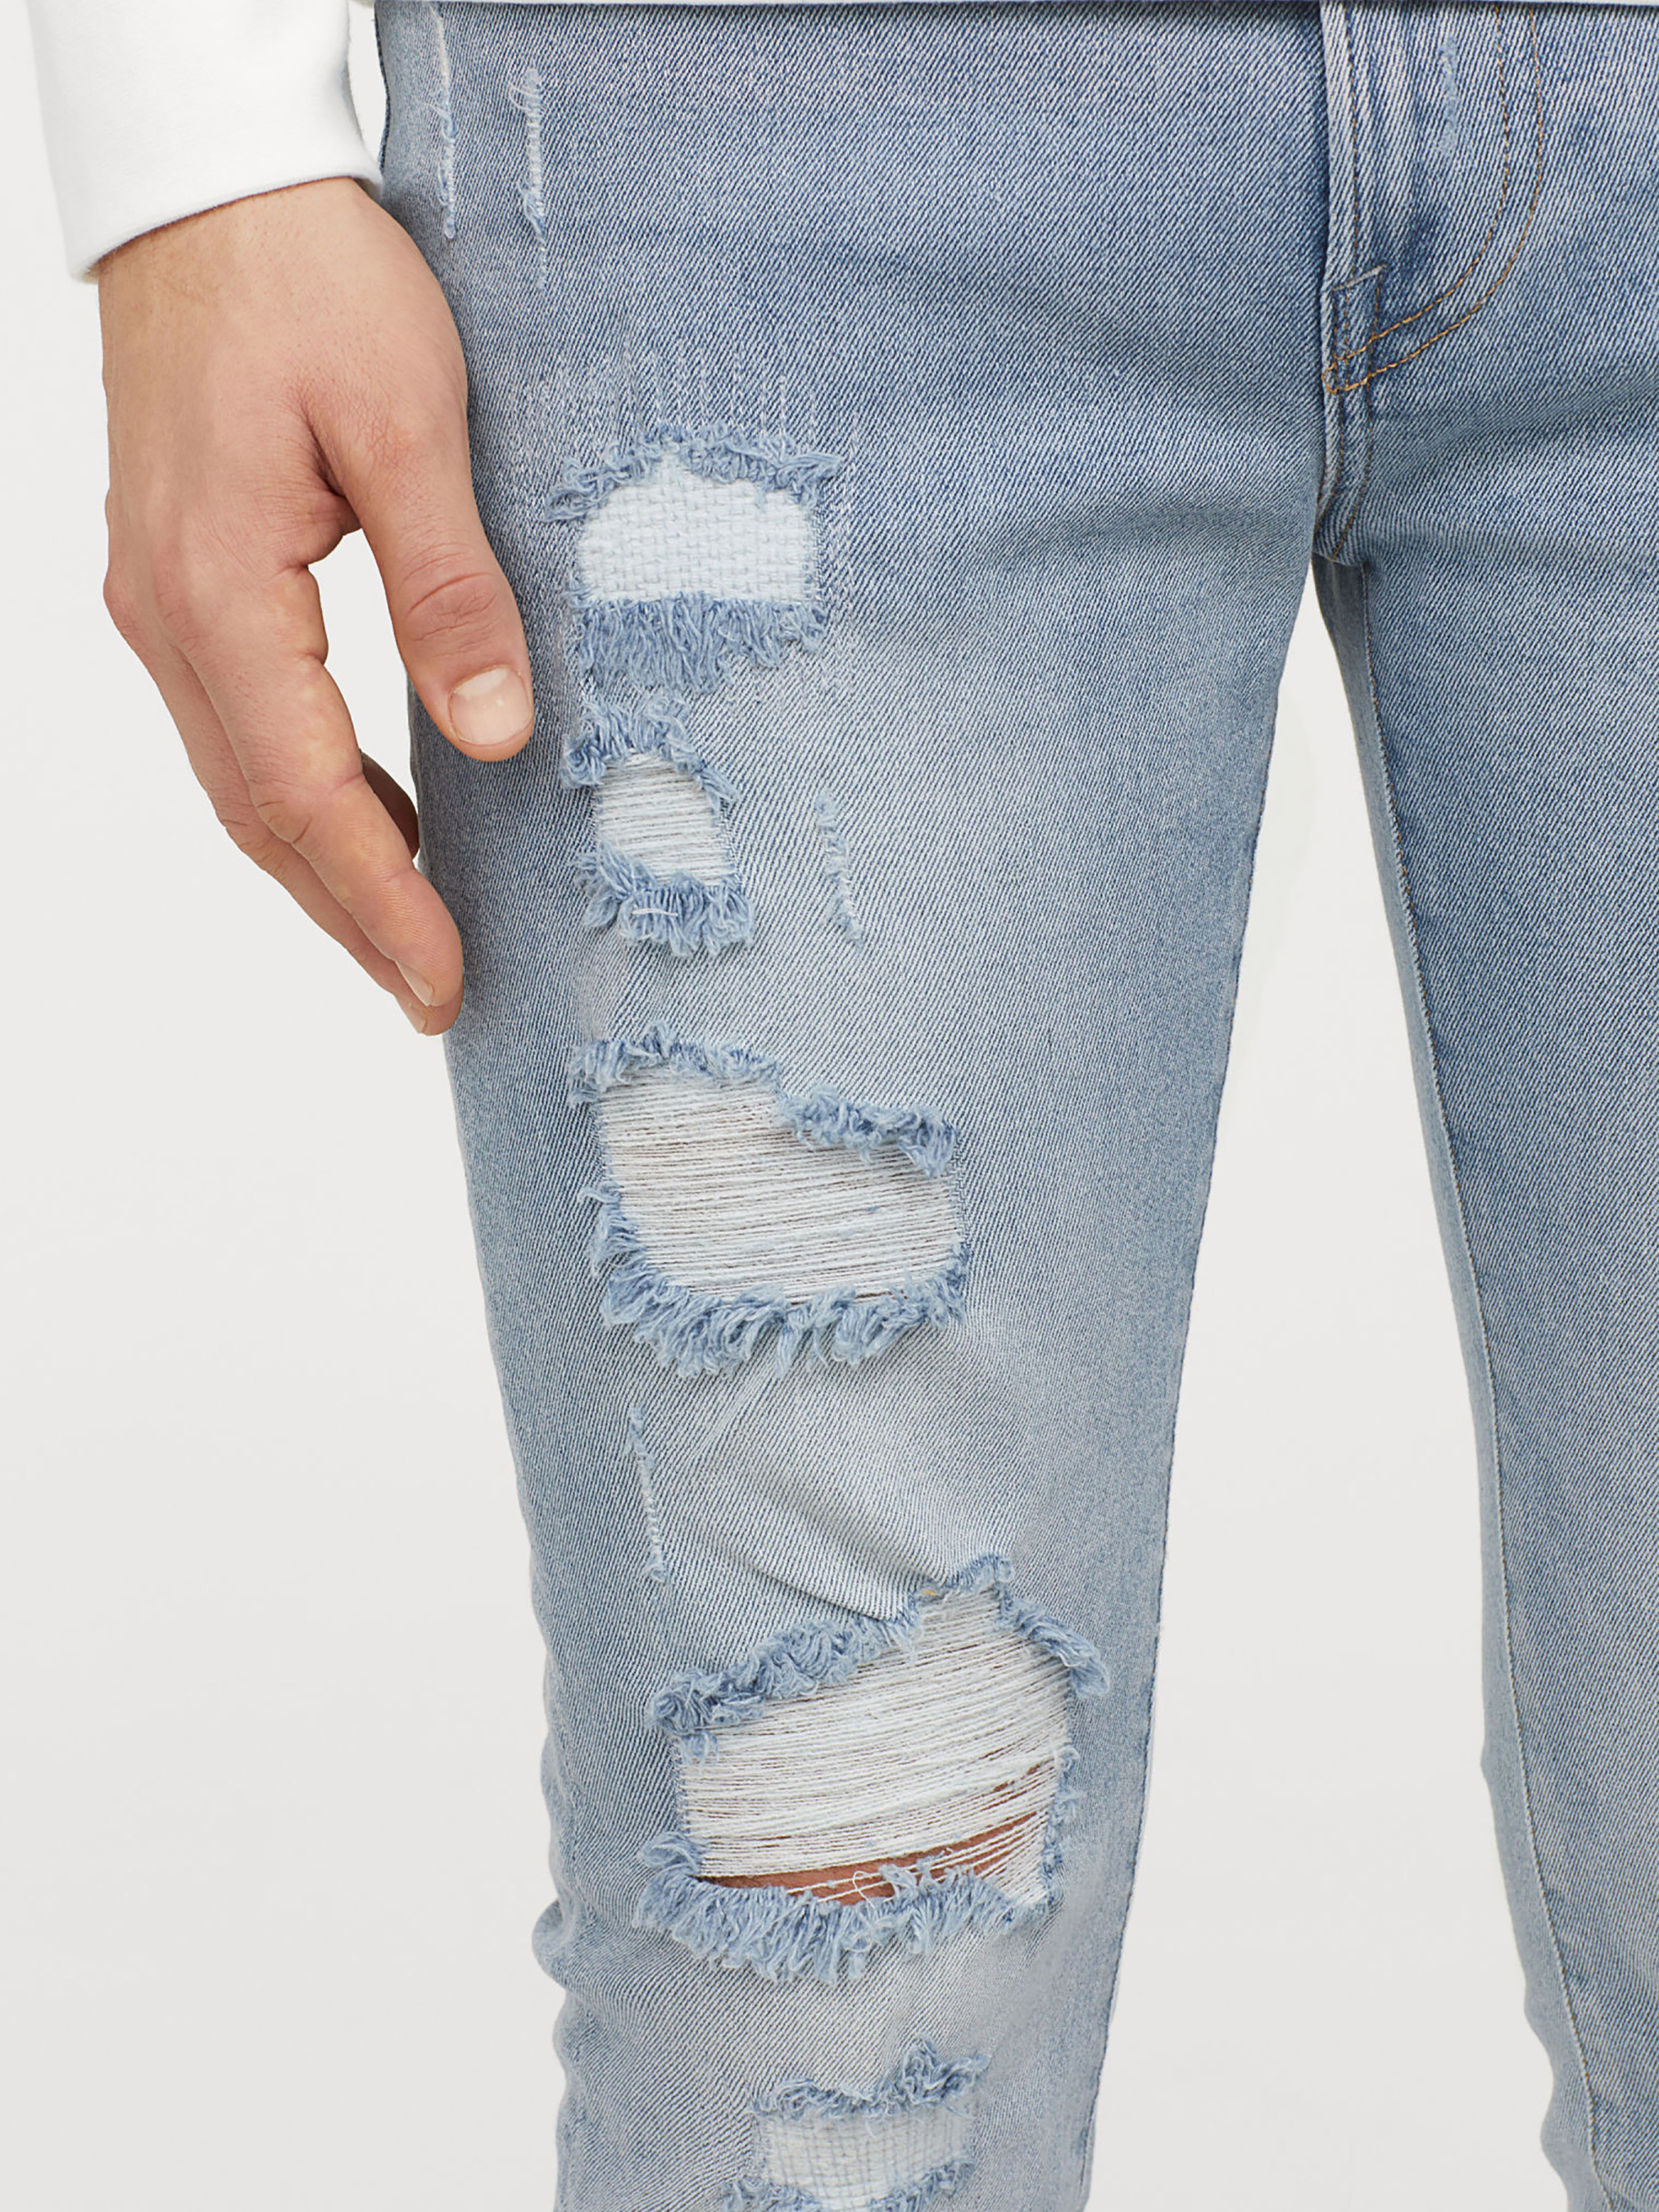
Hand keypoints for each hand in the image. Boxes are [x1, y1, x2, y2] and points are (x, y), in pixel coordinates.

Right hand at [97, 177, 532, 1034]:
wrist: (211, 184)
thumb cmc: (306, 276)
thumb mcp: (407, 422)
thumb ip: (450, 585)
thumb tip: (493, 733)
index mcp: (216, 591)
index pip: (305, 793)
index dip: (382, 899)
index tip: (448, 978)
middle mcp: (168, 613)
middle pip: (261, 813)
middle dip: (351, 916)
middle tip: (434, 995)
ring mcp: (164, 599)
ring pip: (243, 779)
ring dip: (324, 867)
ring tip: (407, 940)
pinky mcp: (185, 577)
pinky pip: (240, 725)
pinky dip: (304, 794)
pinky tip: (370, 821)